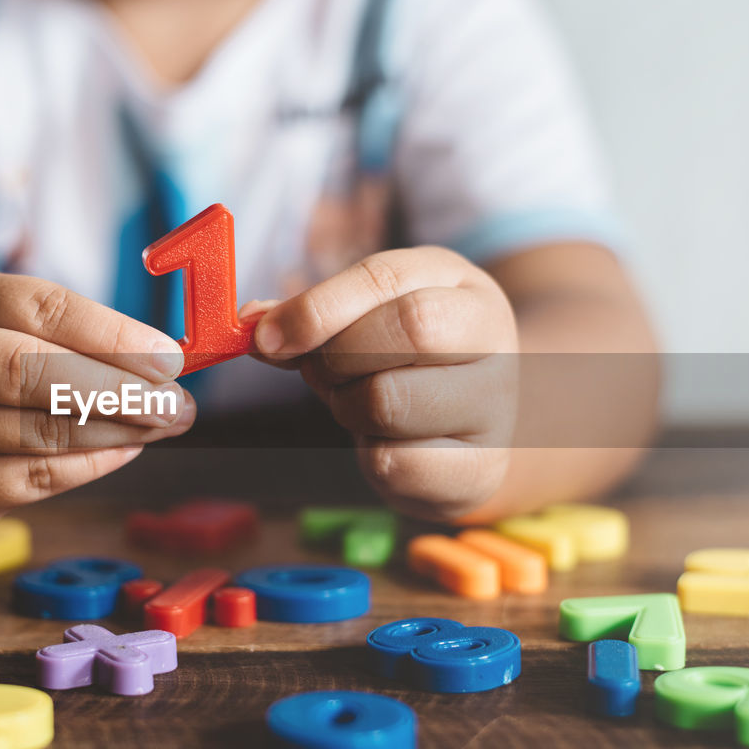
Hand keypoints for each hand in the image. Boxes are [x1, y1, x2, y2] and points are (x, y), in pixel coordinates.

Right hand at [0, 270, 193, 526]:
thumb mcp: (9, 320)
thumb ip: (76, 333)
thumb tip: (165, 362)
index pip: (40, 309)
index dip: (113, 335)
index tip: (169, 357)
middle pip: (29, 372)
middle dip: (116, 390)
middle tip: (174, 403)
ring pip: (37, 432)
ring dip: (114, 430)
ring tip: (161, 425)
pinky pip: (31, 480)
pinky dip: (89, 465)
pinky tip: (124, 449)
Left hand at [251, 248, 517, 520]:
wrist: (469, 433)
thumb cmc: (406, 365)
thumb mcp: (366, 322)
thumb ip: (311, 317)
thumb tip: (253, 320)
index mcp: (461, 285)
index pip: (386, 278)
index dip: (317, 307)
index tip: (267, 338)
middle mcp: (494, 338)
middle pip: (407, 329)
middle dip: (338, 356)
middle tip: (323, 373)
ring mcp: (495, 406)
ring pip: (393, 400)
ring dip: (348, 407)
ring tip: (357, 404)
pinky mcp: (480, 470)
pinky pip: (398, 462)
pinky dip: (369, 453)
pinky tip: (382, 442)